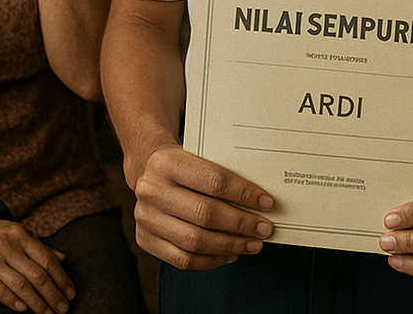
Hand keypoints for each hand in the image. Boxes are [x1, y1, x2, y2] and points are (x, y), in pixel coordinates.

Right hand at [0, 207, 73, 313]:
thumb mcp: (15, 231)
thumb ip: (38, 245)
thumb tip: (61, 258)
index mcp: (21, 235)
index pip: (47, 259)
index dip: (61, 278)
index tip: (70, 292)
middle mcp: (9, 247)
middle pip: (37, 274)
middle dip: (53, 294)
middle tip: (63, 308)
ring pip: (20, 285)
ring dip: (36, 302)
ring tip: (46, 313)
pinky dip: (12, 301)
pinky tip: (23, 309)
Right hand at [131, 144, 273, 269]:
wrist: (147, 166)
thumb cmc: (184, 160)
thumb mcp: (199, 152)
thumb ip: (223, 170)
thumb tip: (261, 197)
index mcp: (167, 162)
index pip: (214, 181)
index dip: (244, 194)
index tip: (267, 203)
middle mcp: (152, 190)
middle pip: (205, 214)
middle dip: (241, 224)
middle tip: (264, 228)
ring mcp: (145, 217)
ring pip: (194, 241)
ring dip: (230, 245)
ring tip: (253, 244)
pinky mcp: (145, 239)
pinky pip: (182, 260)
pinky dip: (211, 260)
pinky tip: (230, 253)